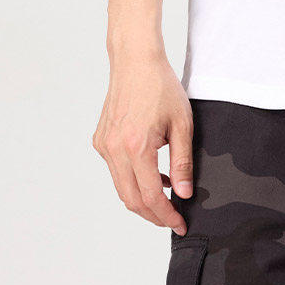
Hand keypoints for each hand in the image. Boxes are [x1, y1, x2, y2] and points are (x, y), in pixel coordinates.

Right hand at [92, 52, 194, 234]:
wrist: (136, 61)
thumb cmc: (161, 86)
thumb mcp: (182, 123)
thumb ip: (182, 161)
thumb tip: (183, 193)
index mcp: (137, 147)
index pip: (151, 196)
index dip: (167, 215)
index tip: (180, 224)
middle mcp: (115, 150)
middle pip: (132, 200)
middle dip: (153, 215)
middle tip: (173, 218)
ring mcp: (104, 146)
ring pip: (121, 188)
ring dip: (143, 197)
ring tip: (167, 194)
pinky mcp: (101, 140)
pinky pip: (116, 171)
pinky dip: (133, 179)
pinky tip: (152, 173)